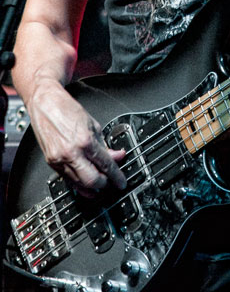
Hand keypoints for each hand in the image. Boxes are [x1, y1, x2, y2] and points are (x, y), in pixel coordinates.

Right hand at [27, 80, 126, 196]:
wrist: (45, 104)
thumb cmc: (67, 109)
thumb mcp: (93, 125)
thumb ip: (105, 144)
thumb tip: (116, 156)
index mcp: (85, 141)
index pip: (105, 165)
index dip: (116, 176)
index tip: (121, 182)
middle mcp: (71, 153)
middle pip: (92, 181)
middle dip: (104, 185)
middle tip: (112, 183)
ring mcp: (59, 160)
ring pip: (78, 184)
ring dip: (91, 188)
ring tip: (100, 185)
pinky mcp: (51, 163)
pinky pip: (68, 179)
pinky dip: (78, 183)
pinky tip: (85, 181)